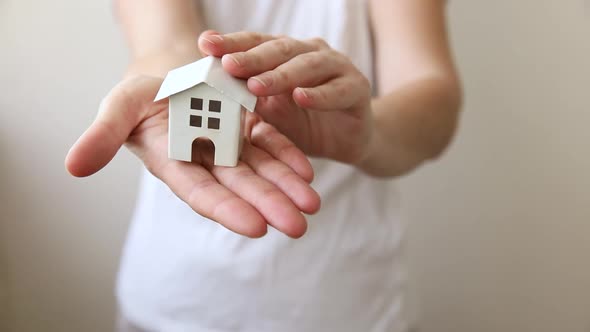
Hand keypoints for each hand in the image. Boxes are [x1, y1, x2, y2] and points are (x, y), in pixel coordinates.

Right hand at [65, 76, 319, 237]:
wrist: (167, 76)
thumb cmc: (139, 97)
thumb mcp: (119, 108)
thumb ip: (102, 135)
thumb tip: (73, 167)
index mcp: (175, 164)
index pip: (202, 193)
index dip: (227, 210)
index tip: (256, 226)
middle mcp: (206, 162)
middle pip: (241, 188)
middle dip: (269, 205)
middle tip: (298, 226)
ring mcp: (230, 145)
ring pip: (262, 170)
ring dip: (287, 188)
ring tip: (312, 205)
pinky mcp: (248, 127)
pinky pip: (272, 142)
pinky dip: (289, 157)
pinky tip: (308, 172)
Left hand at [198, 31, 373, 163]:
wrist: (348, 141)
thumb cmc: (304, 123)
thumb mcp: (270, 114)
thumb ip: (250, 101)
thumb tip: (214, 93)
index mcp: (287, 54)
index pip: (256, 43)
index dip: (232, 43)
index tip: (205, 45)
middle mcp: (311, 53)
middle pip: (279, 49)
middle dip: (251, 57)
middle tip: (227, 64)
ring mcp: (337, 67)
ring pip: (308, 65)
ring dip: (281, 75)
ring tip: (256, 85)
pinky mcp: (357, 88)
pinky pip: (337, 90)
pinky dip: (319, 95)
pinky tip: (301, 98)